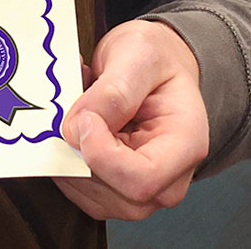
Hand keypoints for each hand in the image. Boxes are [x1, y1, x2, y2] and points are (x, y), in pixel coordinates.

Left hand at [53, 19, 208, 221]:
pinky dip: (64, 157)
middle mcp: (169, 179)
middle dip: (80, 151)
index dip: (101, 155)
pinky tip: (75, 125)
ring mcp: (143, 192)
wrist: (156, 65)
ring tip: (79, 107)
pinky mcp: (114, 190)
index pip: (142, 179)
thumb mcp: (139, 55)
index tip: (84, 118)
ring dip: (68, 151)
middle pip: (114, 193)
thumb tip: (76, 129)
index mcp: (186, 145)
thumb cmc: (156, 58)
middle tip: (75, 103)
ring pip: (89, 194)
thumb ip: (113, 93)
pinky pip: (77, 188)